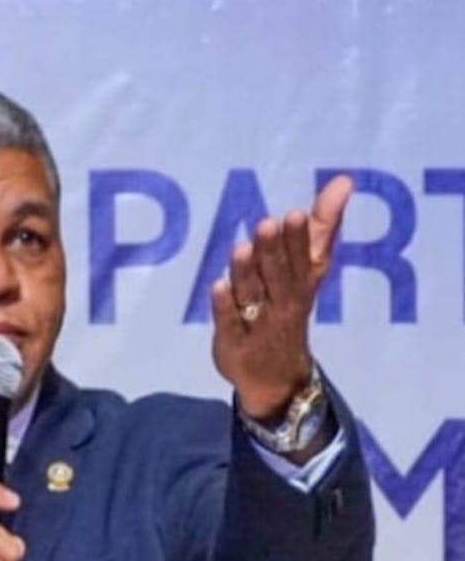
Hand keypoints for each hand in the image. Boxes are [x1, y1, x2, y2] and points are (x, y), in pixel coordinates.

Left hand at [210, 174, 352, 419]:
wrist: (277, 379)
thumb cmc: (289, 310)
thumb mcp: (309, 273)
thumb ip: (322, 227)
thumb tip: (342, 181)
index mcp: (301, 287)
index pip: (303, 261)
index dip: (298, 240)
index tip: (295, 214)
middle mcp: (281, 306)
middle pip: (277, 277)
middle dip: (273, 252)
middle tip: (267, 224)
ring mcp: (256, 325)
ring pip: (252, 296)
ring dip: (247, 274)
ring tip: (241, 249)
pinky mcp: (232, 342)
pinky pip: (229, 323)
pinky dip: (224, 307)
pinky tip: (217, 286)